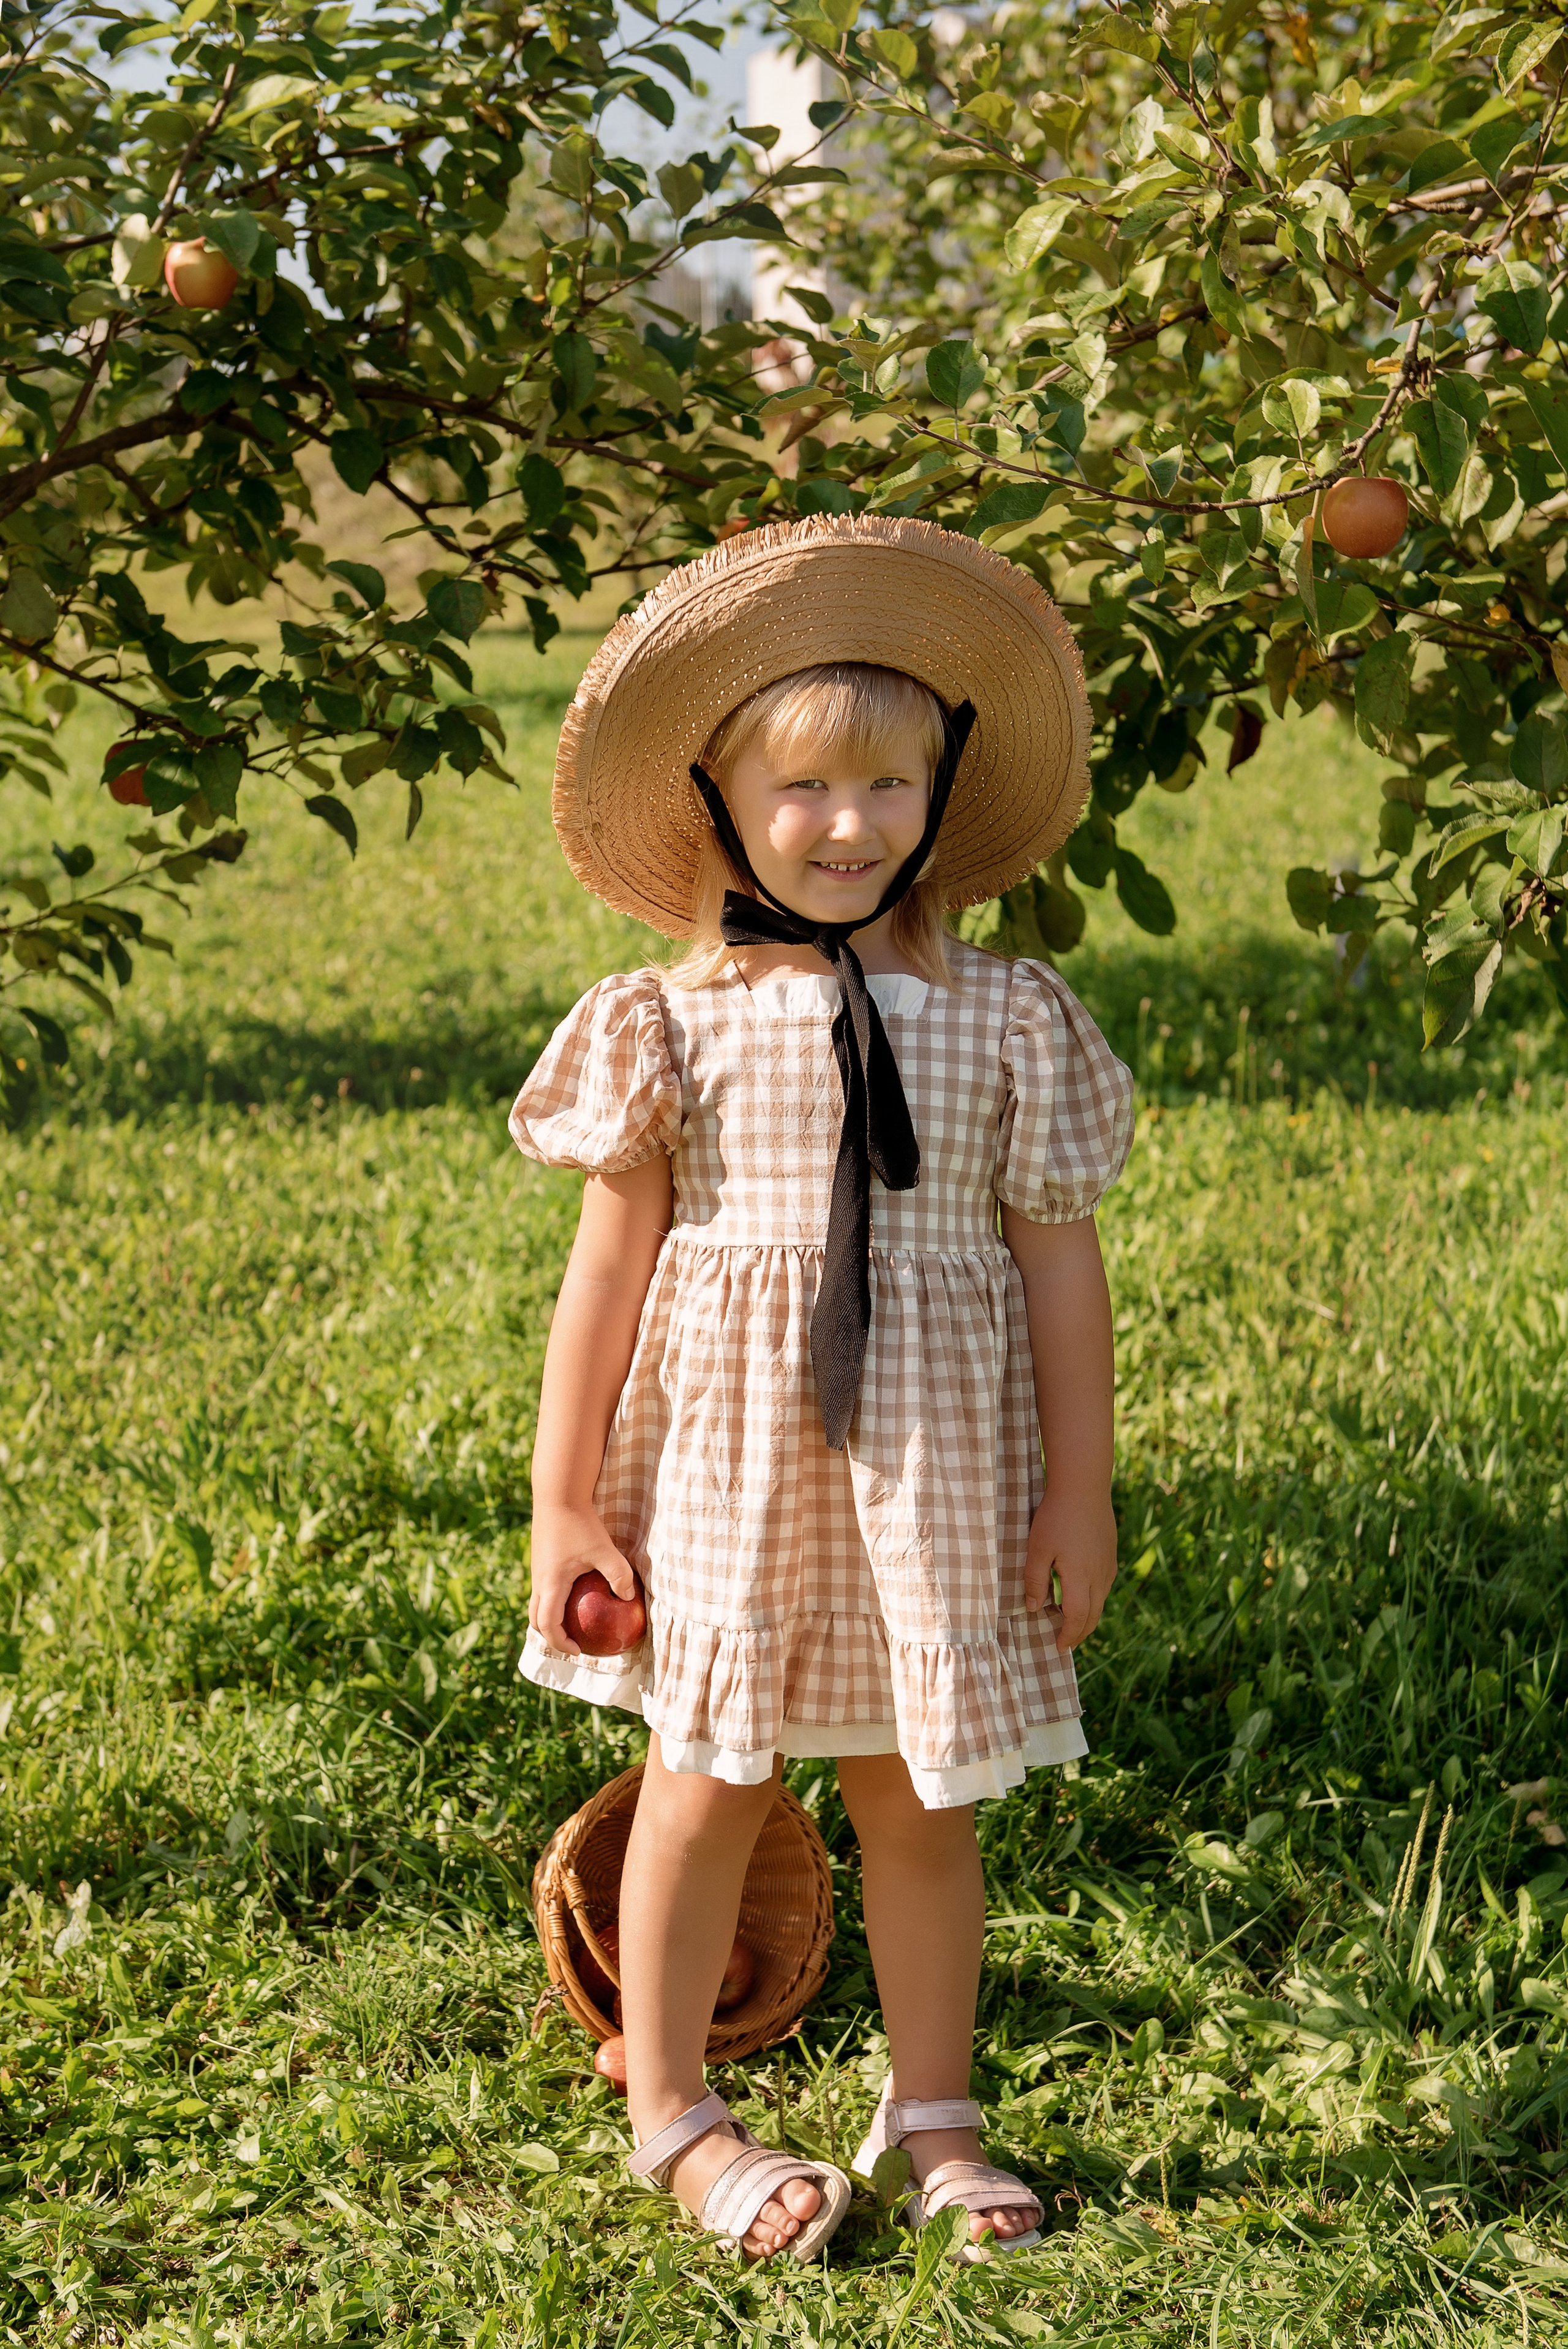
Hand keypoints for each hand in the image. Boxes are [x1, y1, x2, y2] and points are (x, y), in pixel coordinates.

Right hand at [529, 1503, 640, 1655]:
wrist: (557, 1493)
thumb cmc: (580, 1523)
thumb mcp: (603, 1550)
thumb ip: (617, 1574)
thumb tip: (630, 1598)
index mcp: (549, 1584)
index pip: (547, 1625)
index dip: (560, 1643)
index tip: (578, 1651)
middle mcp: (539, 1580)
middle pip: (536, 1619)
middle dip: (552, 1635)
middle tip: (575, 1641)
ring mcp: (538, 1569)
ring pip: (538, 1602)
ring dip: (551, 1617)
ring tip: (575, 1621)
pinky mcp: (542, 1558)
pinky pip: (543, 1588)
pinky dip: (554, 1599)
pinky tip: (577, 1592)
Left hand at [1024, 1486, 1117, 1654]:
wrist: (1084, 1486)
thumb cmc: (1055, 1517)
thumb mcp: (1037, 1548)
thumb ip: (1034, 1580)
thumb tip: (1033, 1609)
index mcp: (1080, 1578)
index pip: (1077, 1618)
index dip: (1068, 1635)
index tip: (1058, 1646)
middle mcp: (1100, 1576)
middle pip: (1094, 1616)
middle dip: (1080, 1632)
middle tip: (1066, 1641)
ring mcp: (1108, 1565)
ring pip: (1101, 1601)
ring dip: (1087, 1616)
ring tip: (1071, 1621)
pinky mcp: (1111, 1553)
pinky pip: (1104, 1585)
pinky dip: (1093, 1598)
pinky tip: (1081, 1593)